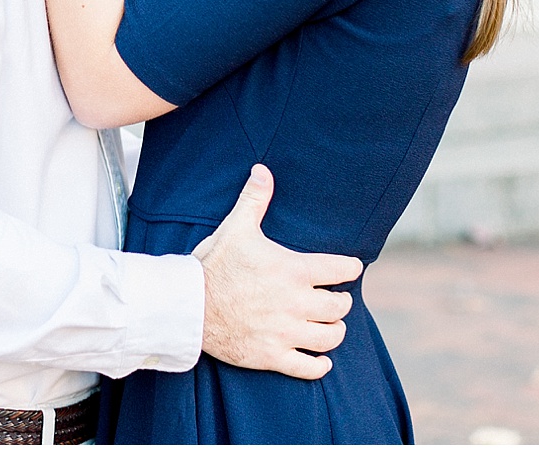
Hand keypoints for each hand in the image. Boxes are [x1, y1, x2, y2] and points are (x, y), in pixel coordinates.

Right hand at [194, 165, 362, 379]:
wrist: (187, 306)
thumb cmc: (213, 265)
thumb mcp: (235, 228)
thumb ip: (254, 199)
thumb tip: (262, 169)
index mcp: (292, 270)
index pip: (340, 270)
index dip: (350, 267)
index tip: (351, 267)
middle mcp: (294, 303)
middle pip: (339, 307)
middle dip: (342, 301)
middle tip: (337, 298)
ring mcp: (284, 332)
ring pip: (329, 337)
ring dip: (334, 331)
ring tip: (330, 325)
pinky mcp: (270, 356)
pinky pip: (307, 368)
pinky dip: (319, 365)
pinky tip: (321, 360)